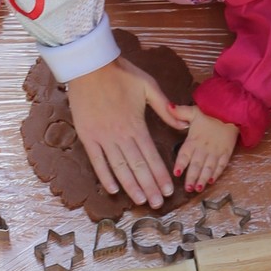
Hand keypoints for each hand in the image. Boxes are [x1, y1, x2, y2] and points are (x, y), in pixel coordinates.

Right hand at [66, 58, 181, 208]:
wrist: (90, 65)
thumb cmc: (121, 73)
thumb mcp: (148, 86)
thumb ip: (165, 108)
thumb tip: (183, 124)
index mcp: (137, 124)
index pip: (152, 156)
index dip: (160, 175)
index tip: (168, 190)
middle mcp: (120, 134)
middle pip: (138, 166)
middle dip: (149, 187)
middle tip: (158, 204)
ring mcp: (102, 137)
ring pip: (119, 168)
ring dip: (131, 186)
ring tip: (141, 200)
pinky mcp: (87, 136)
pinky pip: (97, 161)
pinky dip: (105, 176)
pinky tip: (114, 190)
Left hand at [173, 108, 238, 193]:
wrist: (232, 112)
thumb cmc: (211, 112)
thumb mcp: (193, 110)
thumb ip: (179, 112)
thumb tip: (167, 107)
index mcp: (194, 139)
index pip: (185, 154)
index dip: (181, 164)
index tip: (176, 173)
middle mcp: (204, 147)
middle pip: (196, 165)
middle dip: (192, 178)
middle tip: (188, 189)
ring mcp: (216, 151)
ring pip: (208, 168)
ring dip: (203, 179)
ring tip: (198, 188)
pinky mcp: (226, 153)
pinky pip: (221, 165)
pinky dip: (216, 174)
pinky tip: (212, 181)